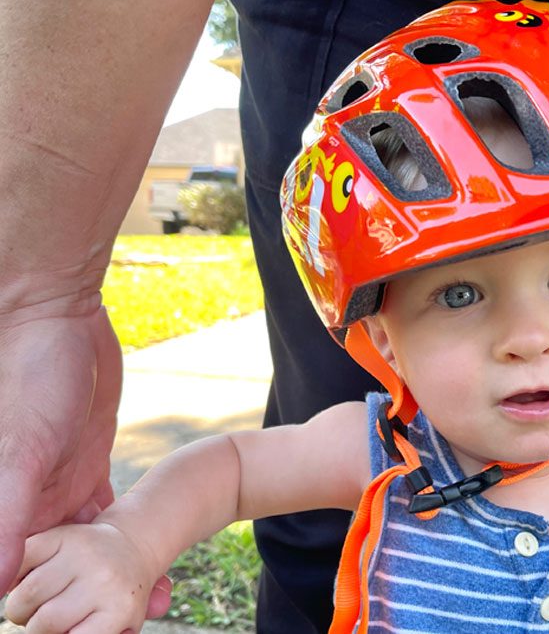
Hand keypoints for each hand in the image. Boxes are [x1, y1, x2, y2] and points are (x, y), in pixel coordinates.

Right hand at [0, 309, 171, 616]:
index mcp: (5, 512)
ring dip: (117, 576)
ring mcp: (59, 487)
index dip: (49, 610)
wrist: (59, 320)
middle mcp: (27, 508)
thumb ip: (3, 516)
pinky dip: (129, 541)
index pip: (18, 579)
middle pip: (60, 573)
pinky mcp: (87, 467)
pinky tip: (159, 562)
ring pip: (88, 551)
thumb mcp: (22, 449)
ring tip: (157, 603)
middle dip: (94, 601)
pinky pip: (108, 517)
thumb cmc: (31, 377)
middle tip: (135, 625)